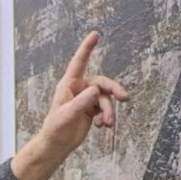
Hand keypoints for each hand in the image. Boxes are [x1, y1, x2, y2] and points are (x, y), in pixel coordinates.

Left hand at [11, 31, 128, 179]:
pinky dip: (107, 117)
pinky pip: (105, 108)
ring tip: (108, 124)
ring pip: (105, 99)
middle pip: (102, 83)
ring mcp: (86, 99)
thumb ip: (81, 103)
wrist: (57, 145)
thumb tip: (95, 91)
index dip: (87, 48)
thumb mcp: (67, 115)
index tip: (95, 34)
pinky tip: (104, 126)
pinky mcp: (91, 110)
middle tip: (124, 98)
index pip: (79, 63)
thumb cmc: (55, 129)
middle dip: (113, 90)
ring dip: (109, 111)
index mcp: (68, 85)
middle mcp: (79, 89)